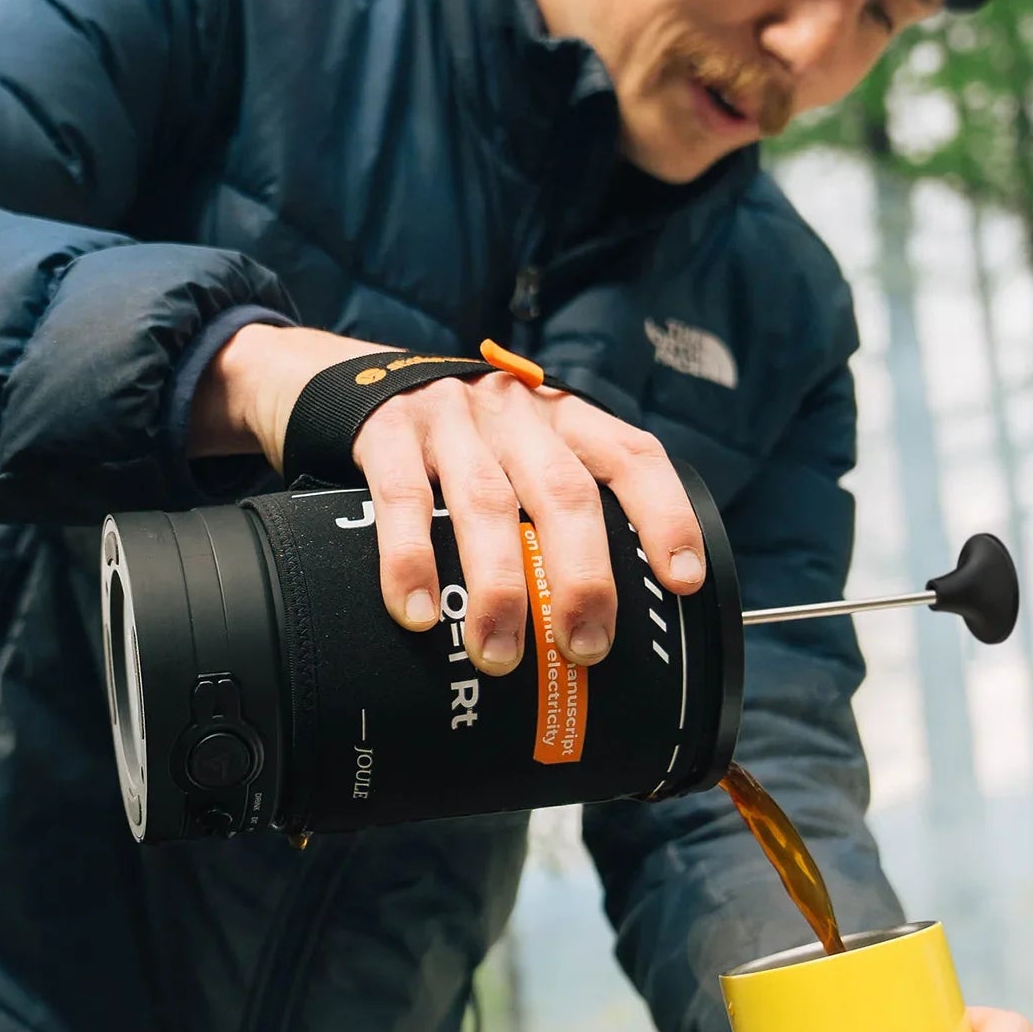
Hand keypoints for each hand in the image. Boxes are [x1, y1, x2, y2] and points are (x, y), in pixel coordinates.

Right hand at [190, 323, 706, 674]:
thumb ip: (554, 510)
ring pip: (487, 503)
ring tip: (498, 652)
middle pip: (563, 491)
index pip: (631, 456)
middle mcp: (516, 415)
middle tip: (584, 647)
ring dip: (499, 586)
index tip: (682, 581)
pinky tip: (417, 612)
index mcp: (562, 419)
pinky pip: (402, 499)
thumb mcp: (520, 453)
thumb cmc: (460, 443)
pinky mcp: (387, 432)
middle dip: (582, 576)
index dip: (665, 516)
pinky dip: (410, 560)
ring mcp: (450, 420)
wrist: (350, 379)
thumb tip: (599, 621)